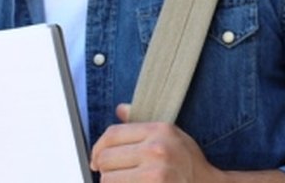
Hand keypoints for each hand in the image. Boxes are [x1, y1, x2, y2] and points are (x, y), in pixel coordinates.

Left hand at [90, 104, 220, 181]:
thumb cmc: (188, 161)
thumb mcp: (171, 134)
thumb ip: (141, 124)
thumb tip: (120, 109)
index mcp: (159, 130)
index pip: (112, 134)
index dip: (97, 147)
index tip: (96, 158)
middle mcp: (156, 150)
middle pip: (105, 157)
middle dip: (104, 167)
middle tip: (112, 172)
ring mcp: (154, 174)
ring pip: (108, 179)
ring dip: (111, 182)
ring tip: (125, 180)